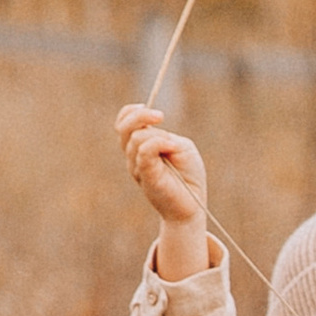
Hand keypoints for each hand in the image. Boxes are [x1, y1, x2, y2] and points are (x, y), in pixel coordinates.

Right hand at [114, 103, 215, 275]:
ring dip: (158, 135)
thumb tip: (149, 129)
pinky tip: (172, 148)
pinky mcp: (145, 175)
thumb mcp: (180, 147)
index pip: (124, 122)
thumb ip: (163, 136)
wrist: (193, 205)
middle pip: (122, 126)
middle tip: (161, 116)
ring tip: (174, 147)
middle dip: (140, 115)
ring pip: (136, 137)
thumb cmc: (188, 176)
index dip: (132, 111)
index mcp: (141, 145)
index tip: (153, 111)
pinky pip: (144, 151)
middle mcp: (134, 155)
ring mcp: (137, 166)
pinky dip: (159, 143)